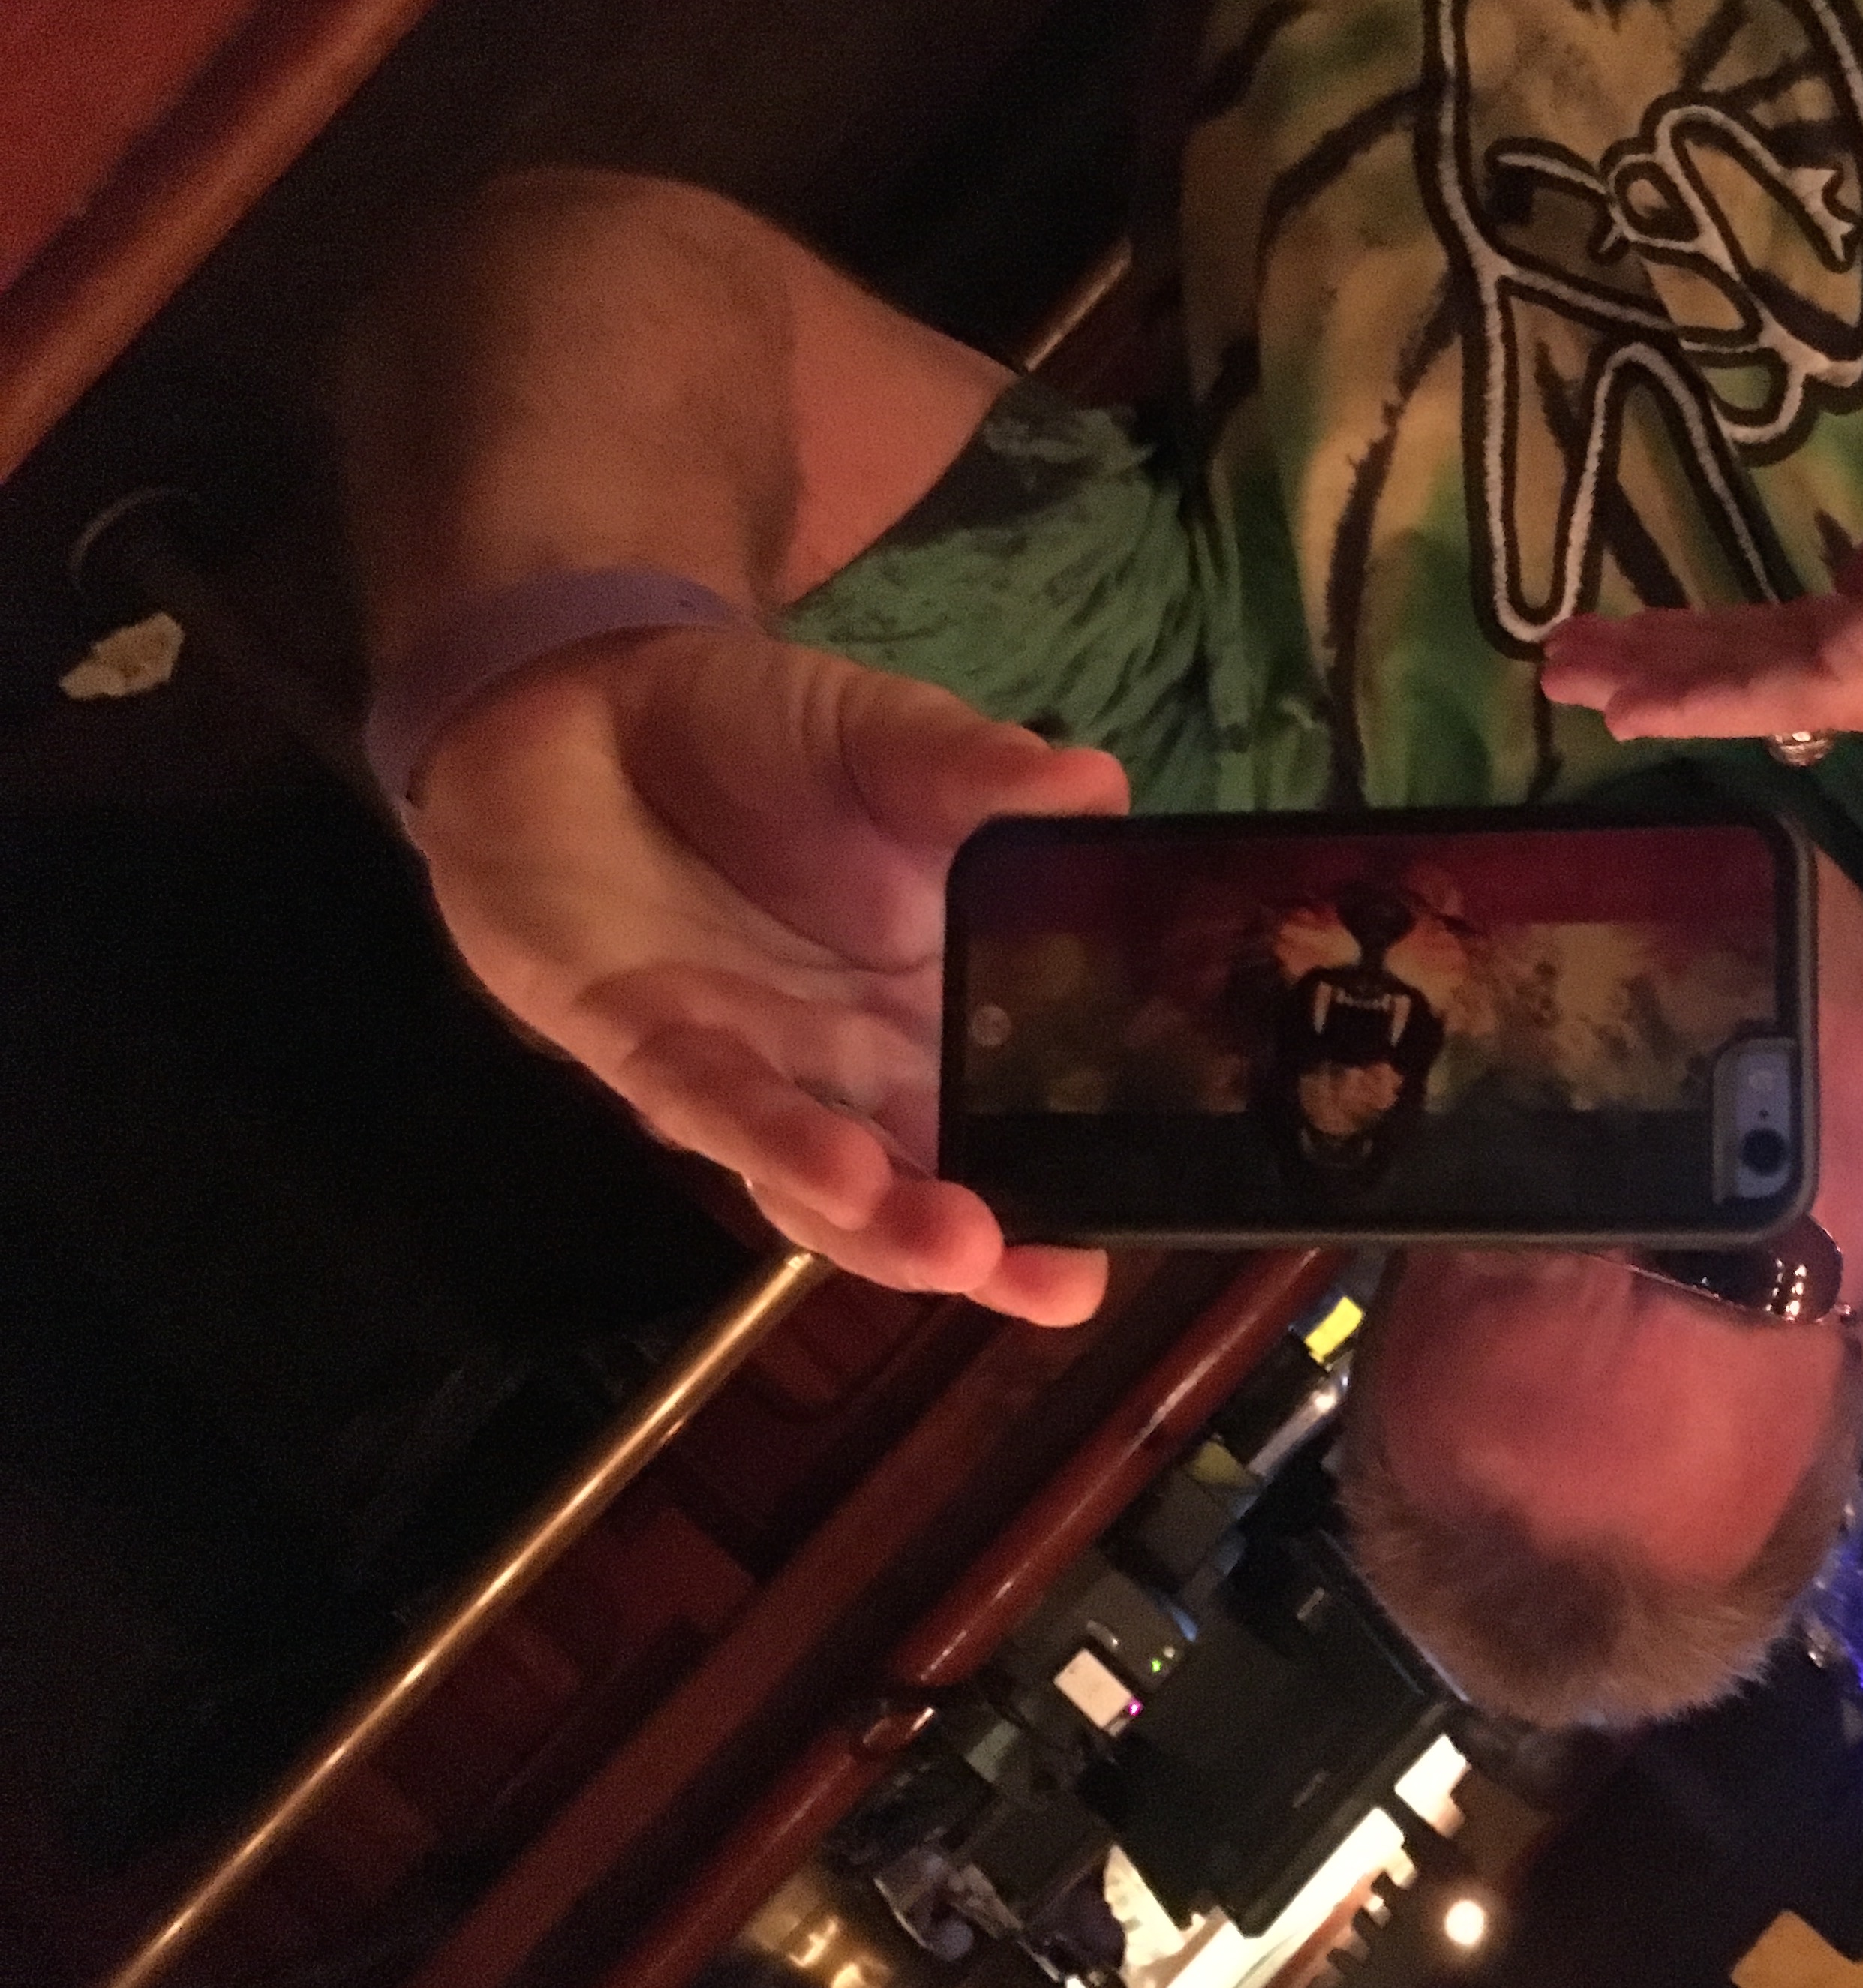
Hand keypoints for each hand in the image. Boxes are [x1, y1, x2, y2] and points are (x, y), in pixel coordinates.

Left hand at [408, 621, 1128, 1320]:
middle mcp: (860, 1061)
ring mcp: (759, 1069)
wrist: (578, 705)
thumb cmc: (752, 733)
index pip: (1025, 1109)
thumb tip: (1099, 790)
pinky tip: (842, 1175)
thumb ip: (978, 773)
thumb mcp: (887, 739)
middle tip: (1068, 1282)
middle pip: (937, 1180)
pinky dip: (783, 1145)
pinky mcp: (649, 1053)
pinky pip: (721, 1113)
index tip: (1159, 1212)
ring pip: (830, 1185)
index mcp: (943, 999)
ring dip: (892, 1226)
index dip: (1081, 1170)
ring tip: (965, 1247)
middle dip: (1000, 1250)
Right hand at [1538, 366, 1862, 742]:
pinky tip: (1623, 700)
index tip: (1637, 648)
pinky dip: (1683, 694)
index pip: (1790, 643)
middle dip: (1653, 670)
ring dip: (1645, 679)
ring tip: (1563, 675)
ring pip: (1738, 684)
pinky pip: (1755, 685)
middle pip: (1748, 674)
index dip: (1707, 647)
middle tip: (1566, 669)